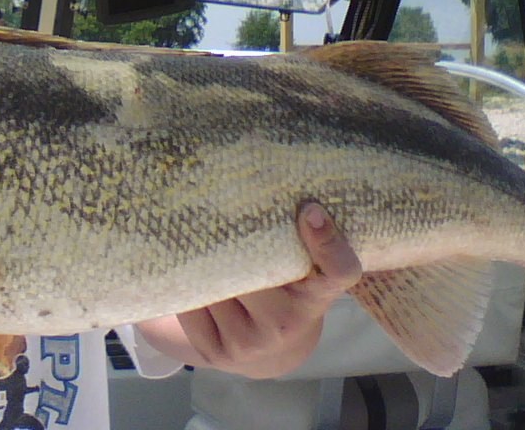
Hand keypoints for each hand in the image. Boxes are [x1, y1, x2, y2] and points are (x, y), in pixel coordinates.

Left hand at [134, 203, 361, 378]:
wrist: (274, 350)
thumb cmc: (289, 290)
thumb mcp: (303, 268)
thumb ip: (294, 237)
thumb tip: (265, 173)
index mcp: (317, 296)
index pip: (338, 272)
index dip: (327, 243)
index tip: (310, 209)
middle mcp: (287, 324)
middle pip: (252, 269)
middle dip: (235, 239)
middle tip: (216, 200)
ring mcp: (249, 343)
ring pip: (215, 285)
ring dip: (203, 259)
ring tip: (193, 233)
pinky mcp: (216, 352)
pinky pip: (190, 305)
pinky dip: (187, 283)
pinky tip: (186, 269)